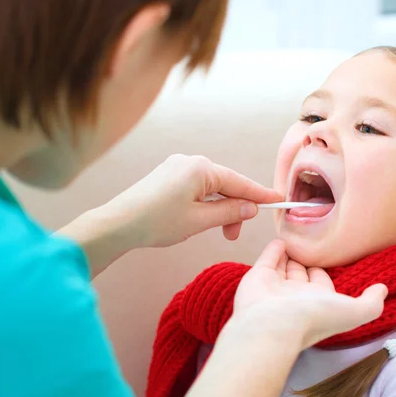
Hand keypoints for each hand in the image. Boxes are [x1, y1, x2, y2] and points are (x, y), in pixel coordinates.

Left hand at [101, 154, 281, 247]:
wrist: (117, 224)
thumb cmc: (157, 222)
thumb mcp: (200, 220)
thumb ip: (229, 211)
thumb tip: (250, 207)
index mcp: (201, 168)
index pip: (239, 182)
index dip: (260, 195)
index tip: (278, 201)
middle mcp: (190, 161)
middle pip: (225, 185)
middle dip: (233, 209)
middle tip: (232, 235)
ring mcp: (177, 167)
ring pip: (211, 188)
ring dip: (219, 209)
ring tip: (217, 231)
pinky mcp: (168, 176)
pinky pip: (197, 187)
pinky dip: (205, 203)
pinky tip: (202, 219)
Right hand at [233, 240, 387, 349]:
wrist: (272, 324)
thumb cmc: (313, 319)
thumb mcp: (352, 311)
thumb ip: (371, 302)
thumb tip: (383, 290)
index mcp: (318, 302)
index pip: (323, 281)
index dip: (328, 268)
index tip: (332, 254)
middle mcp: (296, 296)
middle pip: (303, 274)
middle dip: (308, 260)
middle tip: (312, 242)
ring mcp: (276, 286)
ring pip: (285, 266)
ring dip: (291, 254)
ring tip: (296, 238)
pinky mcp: (258, 277)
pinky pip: (268, 259)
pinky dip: (274, 249)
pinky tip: (282, 239)